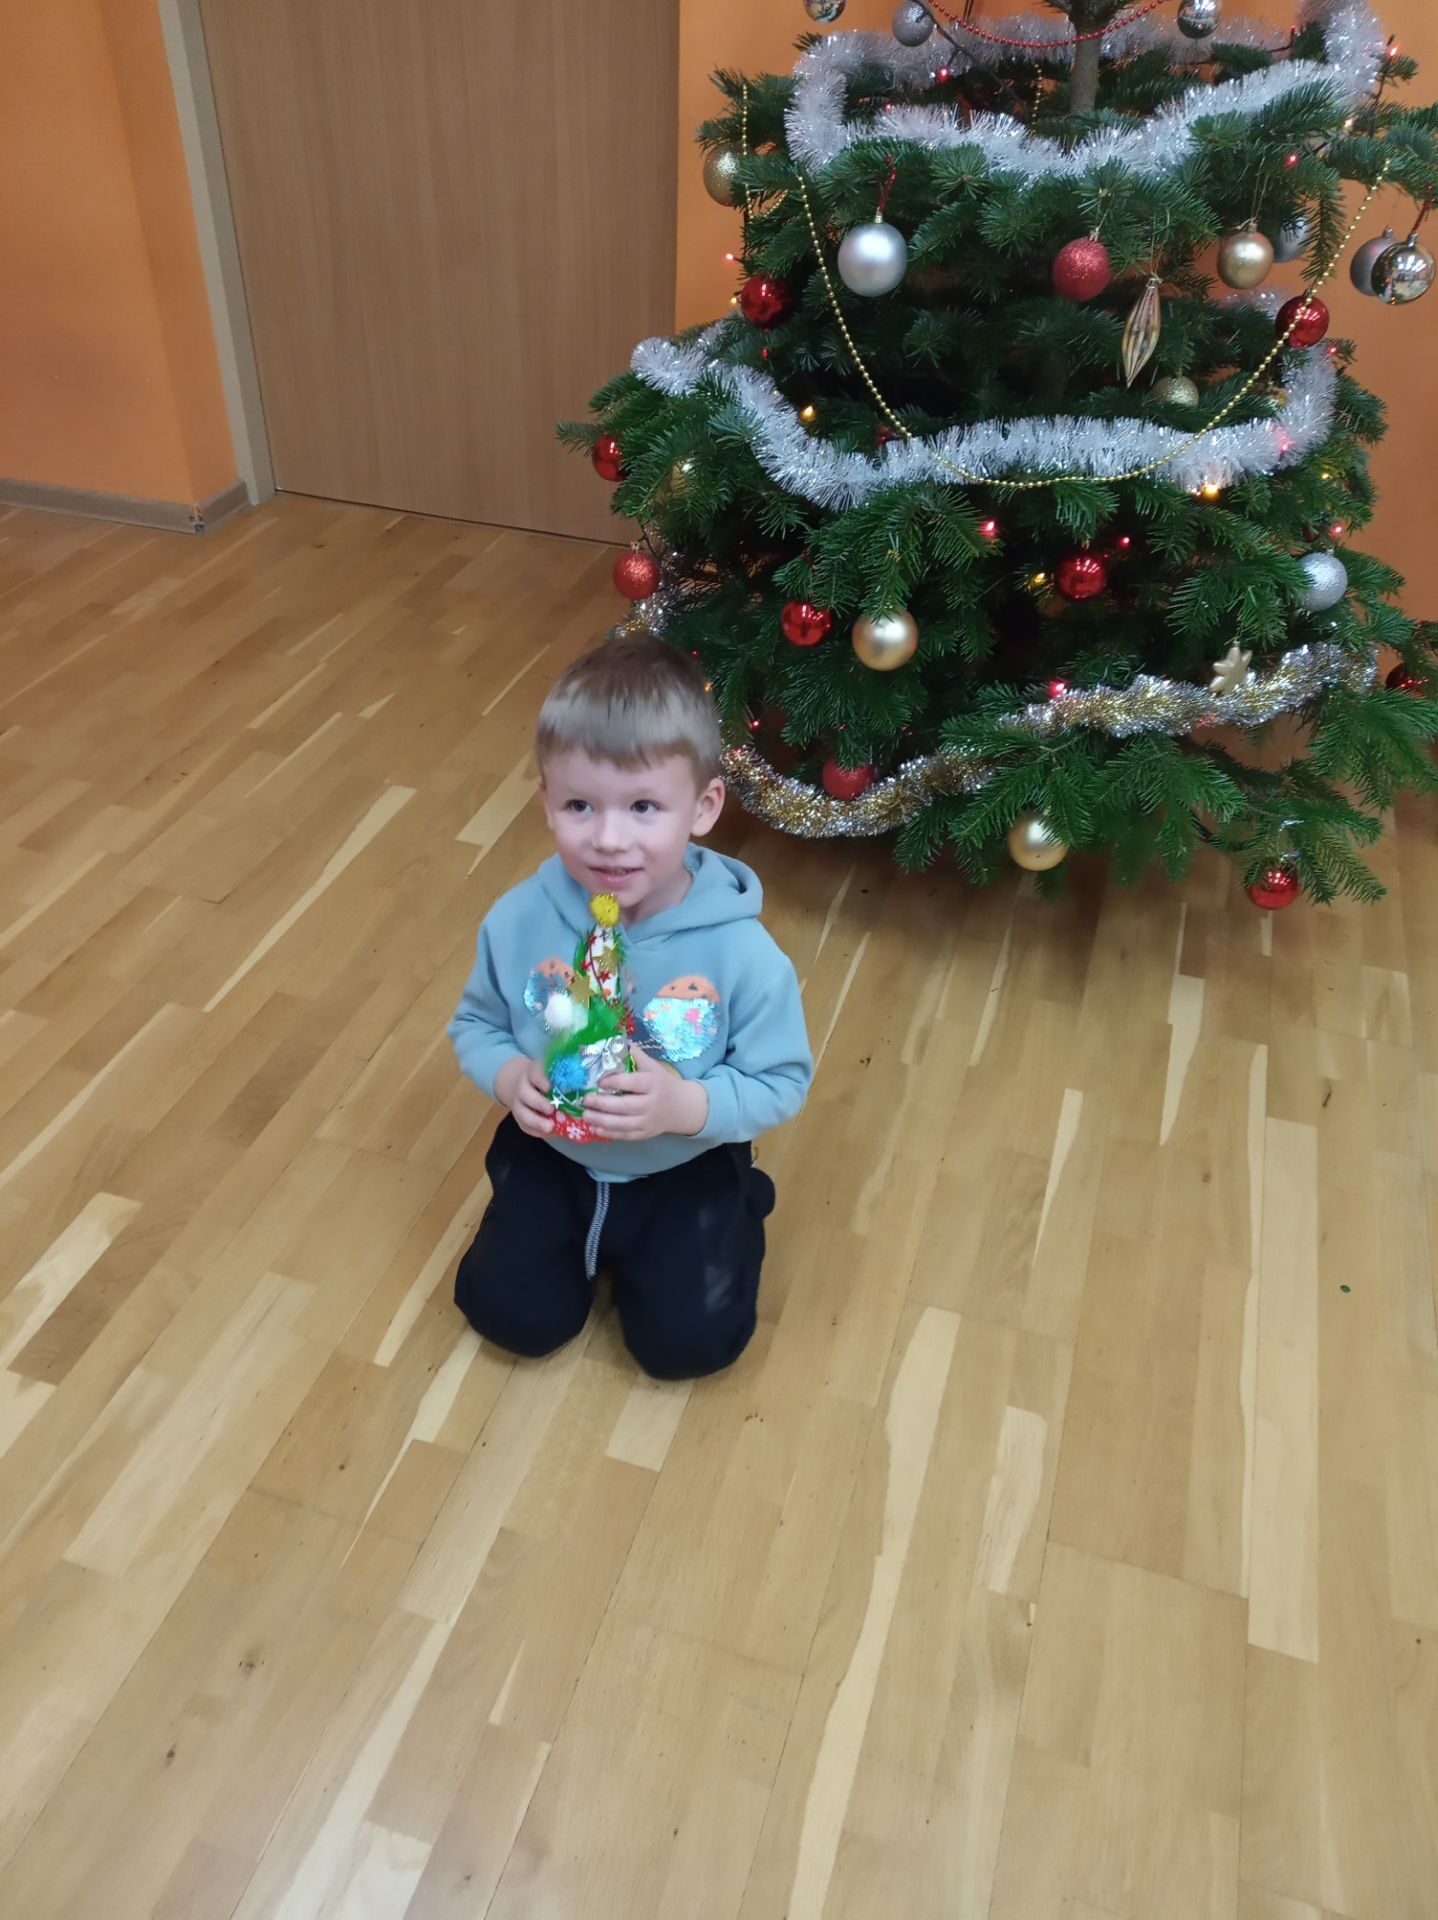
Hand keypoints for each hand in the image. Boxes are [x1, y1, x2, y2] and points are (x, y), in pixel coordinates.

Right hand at [494, 1056, 554, 1136]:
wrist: (519, 1081)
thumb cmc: (545, 1077)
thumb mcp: (551, 1070)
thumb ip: (562, 1076)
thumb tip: (580, 1087)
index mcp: (532, 1071)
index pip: (535, 1073)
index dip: (542, 1080)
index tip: (551, 1087)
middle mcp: (522, 1086)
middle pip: (526, 1094)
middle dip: (538, 1103)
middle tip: (552, 1109)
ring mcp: (517, 1102)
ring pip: (521, 1113)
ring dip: (535, 1121)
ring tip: (550, 1127)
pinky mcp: (517, 1115)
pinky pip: (523, 1125)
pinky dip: (535, 1131)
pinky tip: (549, 1134)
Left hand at [583, 1050, 707, 1143]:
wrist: (682, 1107)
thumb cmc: (663, 1083)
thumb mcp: (653, 1067)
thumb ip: (636, 1056)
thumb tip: (614, 1041)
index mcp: (653, 1084)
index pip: (633, 1083)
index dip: (614, 1082)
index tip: (598, 1081)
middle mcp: (651, 1104)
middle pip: (625, 1106)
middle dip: (602, 1103)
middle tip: (585, 1099)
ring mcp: (648, 1121)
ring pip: (623, 1124)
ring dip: (602, 1121)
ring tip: (585, 1115)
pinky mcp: (645, 1134)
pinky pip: (626, 1135)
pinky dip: (610, 1134)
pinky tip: (595, 1129)